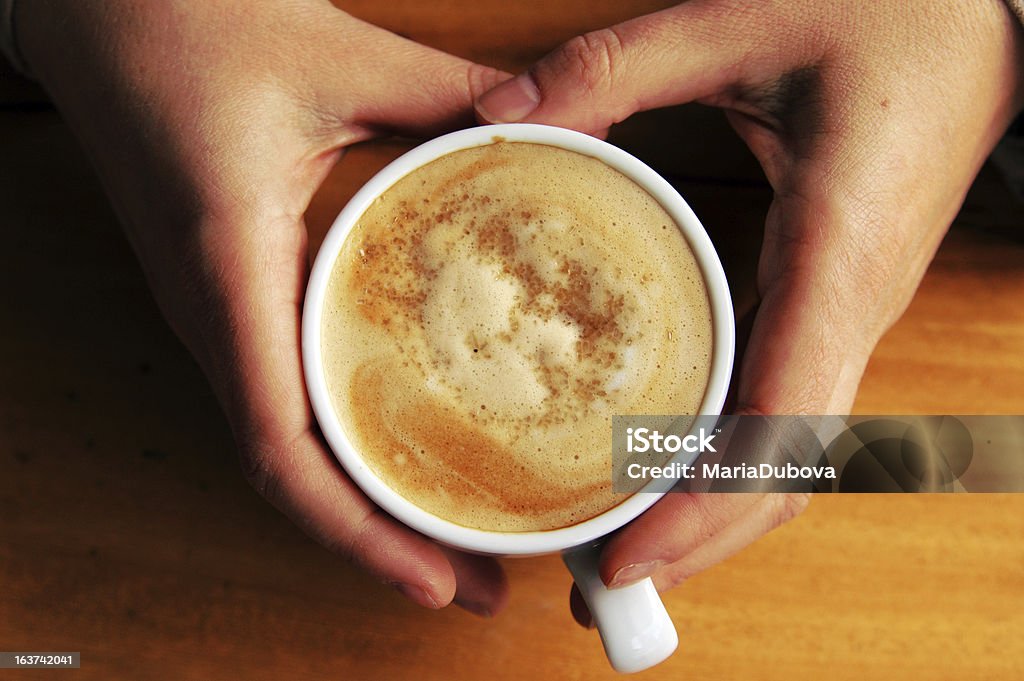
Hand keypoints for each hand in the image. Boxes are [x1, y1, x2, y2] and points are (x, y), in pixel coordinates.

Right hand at [18, 0, 509, 616]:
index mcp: (230, 270)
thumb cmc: (185, 27)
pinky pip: (284, 399)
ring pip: (287, 447)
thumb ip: (448, 92)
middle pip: (293, 474)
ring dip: (363, 505)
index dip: (355, 529)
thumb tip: (545, 124)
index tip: (433, 579)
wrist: (97, 16)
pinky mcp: (231, 299)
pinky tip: (399, 455)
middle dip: (379, 542)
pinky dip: (341, 449)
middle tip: (478, 579)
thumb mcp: (334, 56)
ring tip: (451, 541)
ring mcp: (218, 315)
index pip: (280, 445)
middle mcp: (217, 316)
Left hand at [475, 0, 1023, 624]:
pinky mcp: (832, 305)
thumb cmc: (890, 18)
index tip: (627, 555)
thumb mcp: (744, 21)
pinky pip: (786, 411)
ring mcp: (847, 316)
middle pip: (785, 473)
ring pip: (789, 456)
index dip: (705, 505)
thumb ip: (619, 66)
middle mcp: (850, 309)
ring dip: (710, 513)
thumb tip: (503, 114)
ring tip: (614, 545)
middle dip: (697, 539)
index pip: (784, 423)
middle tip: (593, 576)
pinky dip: (724, 462)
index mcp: (837, 253)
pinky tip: (662, 472)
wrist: (985, 14)